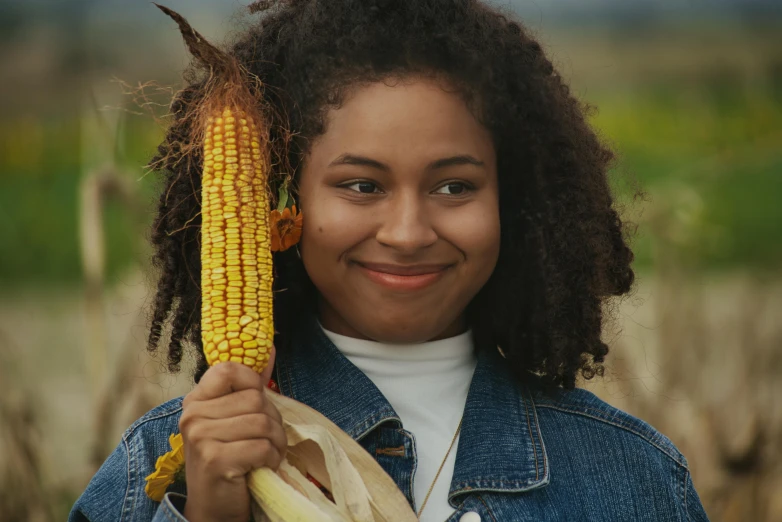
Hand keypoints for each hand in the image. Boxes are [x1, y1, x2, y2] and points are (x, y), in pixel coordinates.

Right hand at [180, 348, 285, 521]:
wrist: (214, 510)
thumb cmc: (229, 462)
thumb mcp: (233, 421)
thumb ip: (247, 389)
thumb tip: (270, 349)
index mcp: (195, 402)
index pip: (228, 370)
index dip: (253, 382)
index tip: (258, 403)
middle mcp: (193, 416)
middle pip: (256, 399)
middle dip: (272, 422)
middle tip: (267, 442)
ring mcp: (201, 437)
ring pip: (263, 422)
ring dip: (276, 443)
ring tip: (266, 456)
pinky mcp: (215, 459)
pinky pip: (263, 446)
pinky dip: (271, 459)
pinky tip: (261, 468)